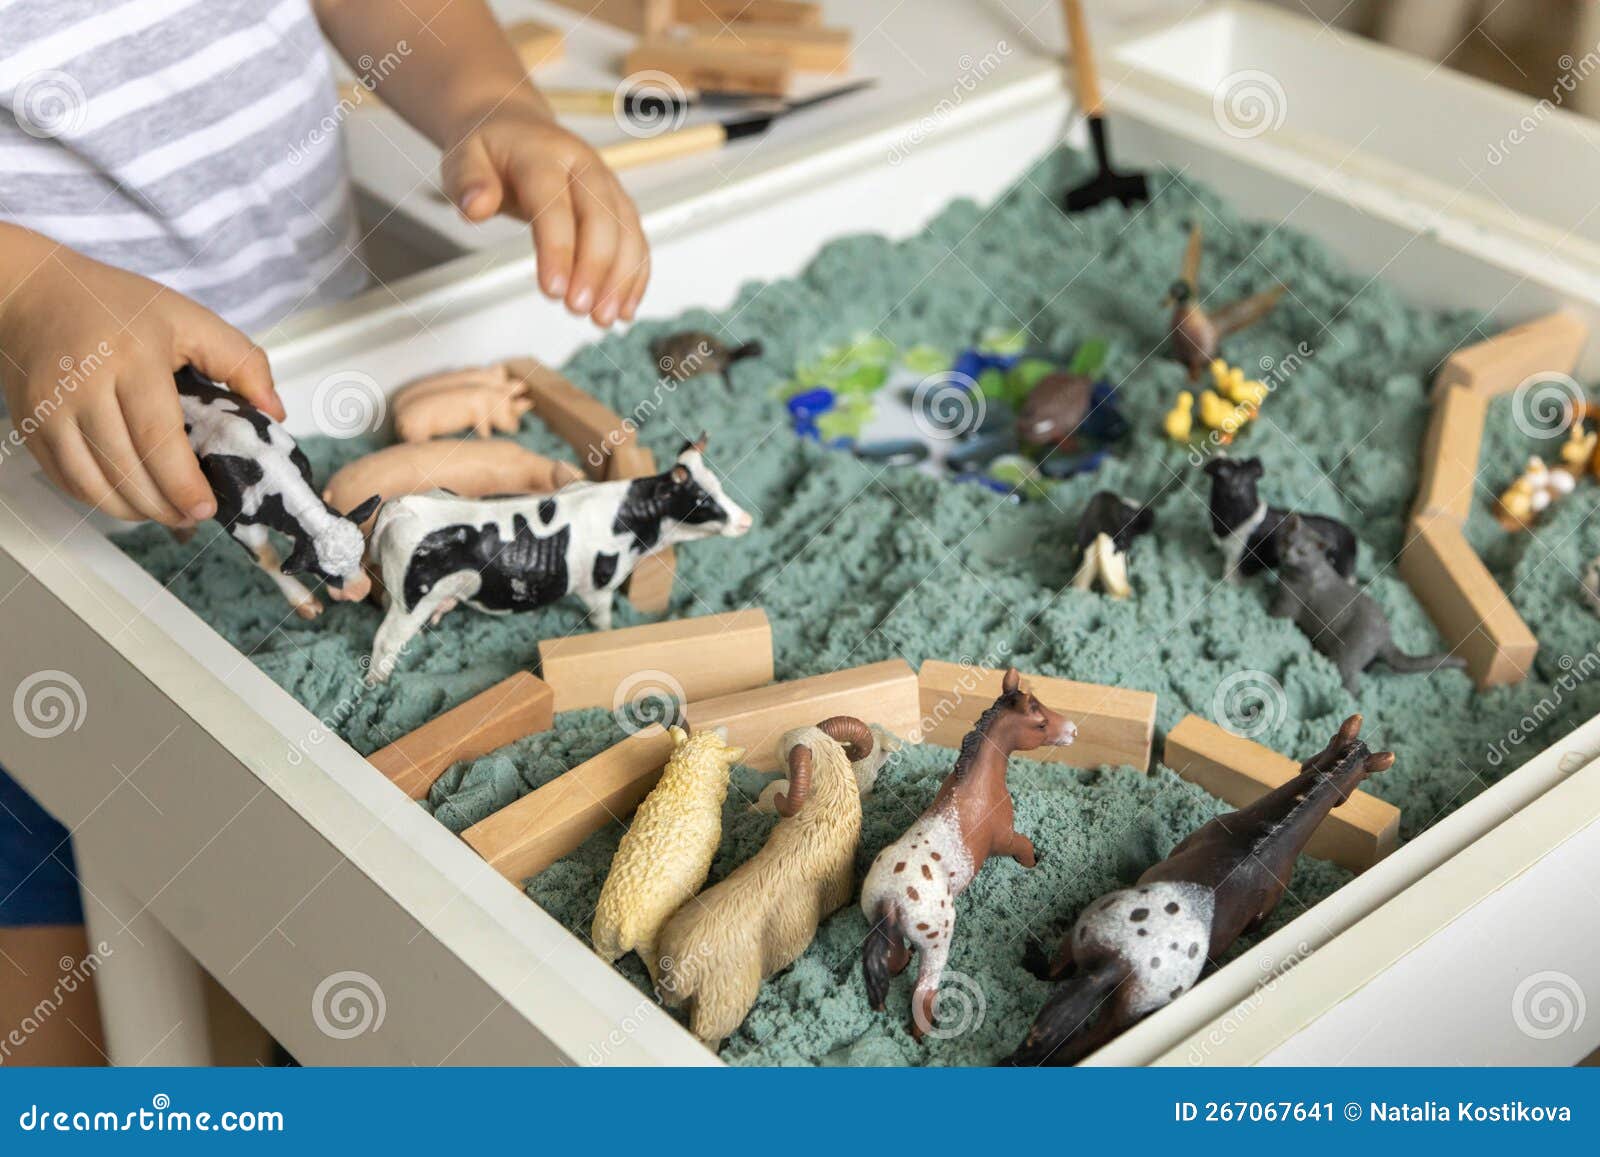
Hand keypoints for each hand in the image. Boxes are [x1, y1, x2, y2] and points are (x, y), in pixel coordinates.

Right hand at [0, 231, 282, 525]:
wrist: (33, 292)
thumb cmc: (115, 305)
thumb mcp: (189, 318)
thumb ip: (241, 361)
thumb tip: (273, 412)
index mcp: (131, 358)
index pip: (158, 438)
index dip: (182, 483)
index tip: (205, 507)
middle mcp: (83, 386)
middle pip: (126, 469)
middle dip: (164, 506)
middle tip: (192, 515)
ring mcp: (49, 409)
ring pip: (93, 485)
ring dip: (133, 510)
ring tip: (164, 511)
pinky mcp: (29, 425)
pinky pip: (67, 480)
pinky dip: (99, 499)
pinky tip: (128, 497)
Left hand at [442, 111, 649, 326]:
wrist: (513, 123)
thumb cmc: (489, 148)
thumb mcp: (462, 157)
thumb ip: (468, 182)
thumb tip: (474, 207)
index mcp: (543, 154)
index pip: (554, 204)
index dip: (557, 249)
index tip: (553, 291)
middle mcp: (584, 166)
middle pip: (600, 218)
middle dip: (595, 268)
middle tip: (580, 310)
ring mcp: (606, 184)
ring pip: (626, 231)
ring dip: (621, 278)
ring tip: (604, 319)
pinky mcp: (617, 203)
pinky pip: (635, 240)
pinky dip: (634, 276)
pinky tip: (624, 309)